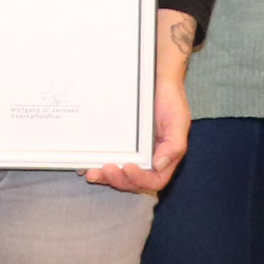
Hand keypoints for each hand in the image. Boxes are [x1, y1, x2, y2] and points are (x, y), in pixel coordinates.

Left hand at [91, 38, 195, 195]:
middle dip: (118, 180)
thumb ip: (174, 145)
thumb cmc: (171, 101)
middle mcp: (148, 160)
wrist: (157, 81)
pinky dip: (97, 165)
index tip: (129, 168)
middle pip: (132, 182)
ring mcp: (133, 153)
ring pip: (118, 175)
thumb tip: (159, 165)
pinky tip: (85, 165)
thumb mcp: (178, 121)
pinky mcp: (120, 145)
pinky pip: (109, 159)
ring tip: (91, 173)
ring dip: (105, 177)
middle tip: (106, 170)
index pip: (154, 181)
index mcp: (165, 158)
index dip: (140, 179)